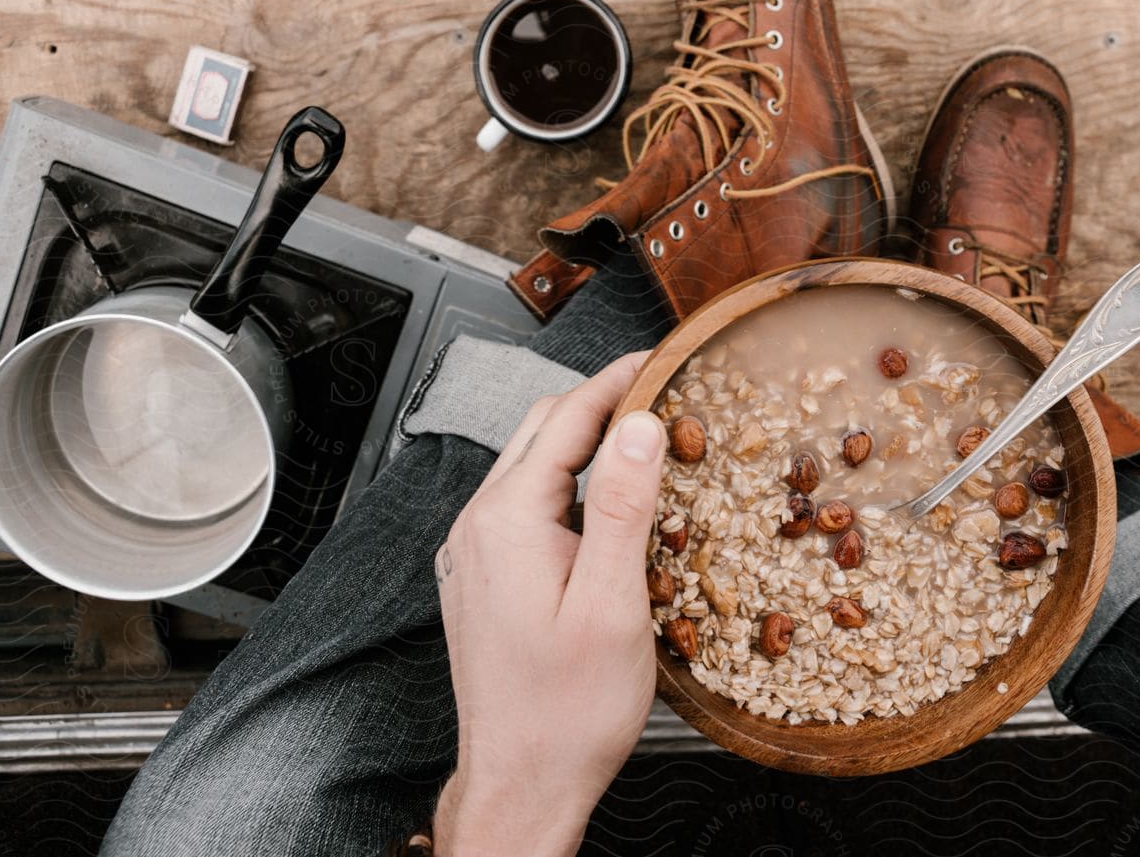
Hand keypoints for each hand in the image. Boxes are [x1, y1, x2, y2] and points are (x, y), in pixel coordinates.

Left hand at [430, 352, 662, 856]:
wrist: (521, 782)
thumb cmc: (568, 711)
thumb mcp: (613, 605)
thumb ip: (625, 508)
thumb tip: (641, 426)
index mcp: (507, 523)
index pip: (567, 419)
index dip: (620, 380)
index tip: (664, 357)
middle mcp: (479, 527)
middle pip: (542, 431)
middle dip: (603, 400)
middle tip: (663, 387)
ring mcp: (476, 553)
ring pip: (533, 466)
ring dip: (586, 442)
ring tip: (648, 436)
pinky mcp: (484, 578)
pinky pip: (527, 506)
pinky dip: (571, 484)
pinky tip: (612, 502)